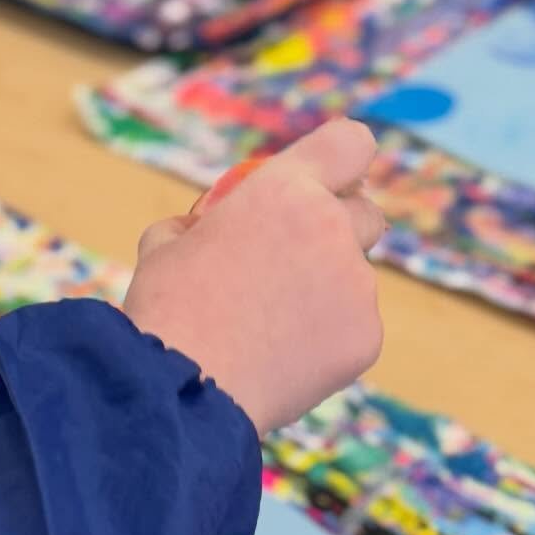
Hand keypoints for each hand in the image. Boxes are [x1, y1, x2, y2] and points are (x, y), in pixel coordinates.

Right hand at [122, 119, 385, 437]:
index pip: (351, 144)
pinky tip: (283, 363)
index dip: (343, 164)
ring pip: (355, 284)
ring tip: (271, 335)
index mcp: (286, 189)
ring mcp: (356, 286)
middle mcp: (331, 228)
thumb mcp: (167, 243)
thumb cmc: (167, 314)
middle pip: (368, 215)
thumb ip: (207, 223)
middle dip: (343, 232)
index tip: (331, 185)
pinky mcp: (365, 339)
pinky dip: (327, 344)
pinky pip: (354, 332)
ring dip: (327, 297)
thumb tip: (206, 228)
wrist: (183, 390)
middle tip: (302, 265)